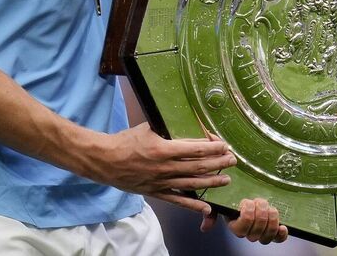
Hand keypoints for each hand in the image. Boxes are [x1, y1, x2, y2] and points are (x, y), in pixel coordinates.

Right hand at [89, 123, 235, 212]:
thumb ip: (169, 132)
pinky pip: (177, 200)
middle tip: (232, 160)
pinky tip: (206, 206)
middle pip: (198, 167)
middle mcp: (165, 168)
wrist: (105, 160)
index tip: (225, 145)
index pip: (195, 149)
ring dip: (211, 182)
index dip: (213, 148)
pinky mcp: (156, 192)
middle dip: (218, 163)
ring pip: (192, 184)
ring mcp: (161, 182)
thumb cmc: (126, 142)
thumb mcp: (148, 129)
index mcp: (163, 149)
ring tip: (226, 180)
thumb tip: (188, 132)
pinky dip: (193, 204)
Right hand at [200, 198, 288, 243]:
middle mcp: (249, 233)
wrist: (249, 198)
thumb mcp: (220, 204)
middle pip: (257, 229)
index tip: (248, 201)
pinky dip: (281, 234)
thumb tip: (205, 228)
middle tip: (260, 201)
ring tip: (271, 208)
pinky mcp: (274, 232)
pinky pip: (278, 238)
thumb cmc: (234, 201)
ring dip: (272, 220)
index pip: (242, 226)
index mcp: (236, 227)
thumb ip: (211, 213)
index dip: (247, 214)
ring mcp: (262, 233)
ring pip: (268, 234)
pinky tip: (283, 227)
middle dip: (261, 213)